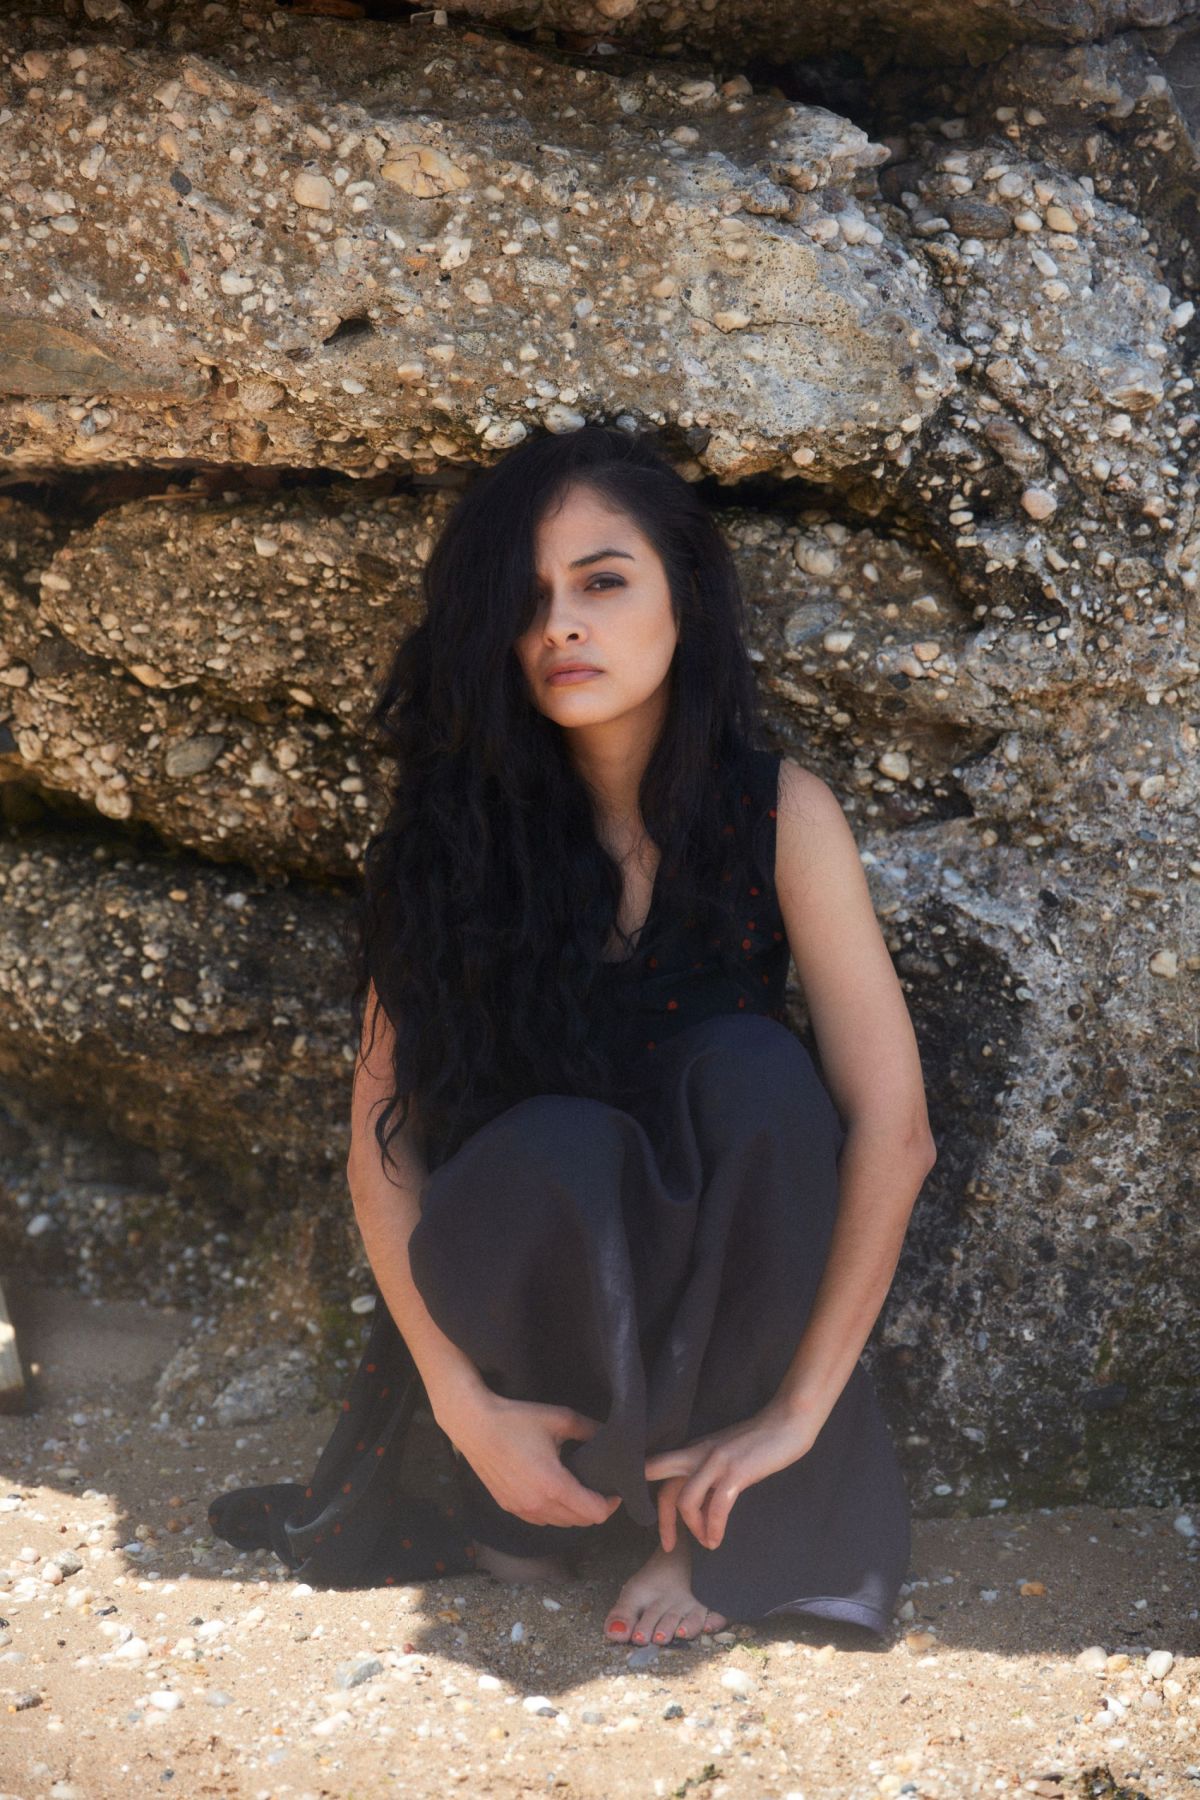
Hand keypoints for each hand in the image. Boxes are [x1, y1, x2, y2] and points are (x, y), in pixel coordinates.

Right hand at [435, 1388, 622, 1530]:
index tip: (613, 1490)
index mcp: (554, 1485)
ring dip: (573, 1513)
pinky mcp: (509, 1507)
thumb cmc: (517, 1419)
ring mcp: (522, 1509)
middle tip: (598, 1488)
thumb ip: (590, 1429)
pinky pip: (540, 1520)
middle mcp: (538, 1505)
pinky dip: (553, 1513)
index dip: (610, 1504)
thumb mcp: (560, 1419)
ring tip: (577, 1489)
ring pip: (559, 1524)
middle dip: (594, 1508)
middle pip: (580, 1523)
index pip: (595, 1513)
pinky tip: (552, 1492)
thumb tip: (611, 1435)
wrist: (475, 1425)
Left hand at [643, 1397, 817, 1552]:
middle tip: (668, 1545)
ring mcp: (715, 1463)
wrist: (786, 1423)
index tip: (653, 1520)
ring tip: (706, 1541)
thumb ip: (708, 1474)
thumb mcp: (724, 1454)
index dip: (647, 1494)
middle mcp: (698, 1454)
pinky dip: (714, 1528)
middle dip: (663, 1522)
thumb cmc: (758, 1441)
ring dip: (694, 1529)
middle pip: (665, 1489)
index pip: (657, 1469)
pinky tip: (716, 1539)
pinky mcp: (736, 1472)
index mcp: (693, 1449)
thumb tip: (700, 1507)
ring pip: (686, 1502)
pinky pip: (716, 1508)